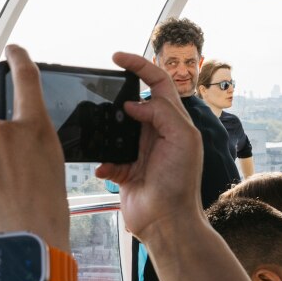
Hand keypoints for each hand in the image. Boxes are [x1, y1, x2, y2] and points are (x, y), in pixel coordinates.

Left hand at [0, 44, 70, 251]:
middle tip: (4, 182)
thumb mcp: (52, 173)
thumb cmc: (45, 218)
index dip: (19, 60)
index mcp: (36, 130)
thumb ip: (30, 151)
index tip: (13, 49)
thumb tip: (14, 156)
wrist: (24, 247)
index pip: (27, 82)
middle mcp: (4, 131)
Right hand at [93, 51, 203, 246]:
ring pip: (115, 128)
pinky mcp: (124, 171)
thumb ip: (162, 113)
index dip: (140, 66)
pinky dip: (103, 161)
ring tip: (99, 130)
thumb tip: (135, 103)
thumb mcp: (182, 138)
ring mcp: (139, 152)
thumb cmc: (181, 183)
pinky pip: (107, 158)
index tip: (117, 57)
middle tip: (100, 92)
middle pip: (133, 103)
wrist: (167, 222)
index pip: (157, 82)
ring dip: (105, 130)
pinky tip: (106, 168)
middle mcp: (156, 134)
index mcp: (174, 122)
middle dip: (117, 98)